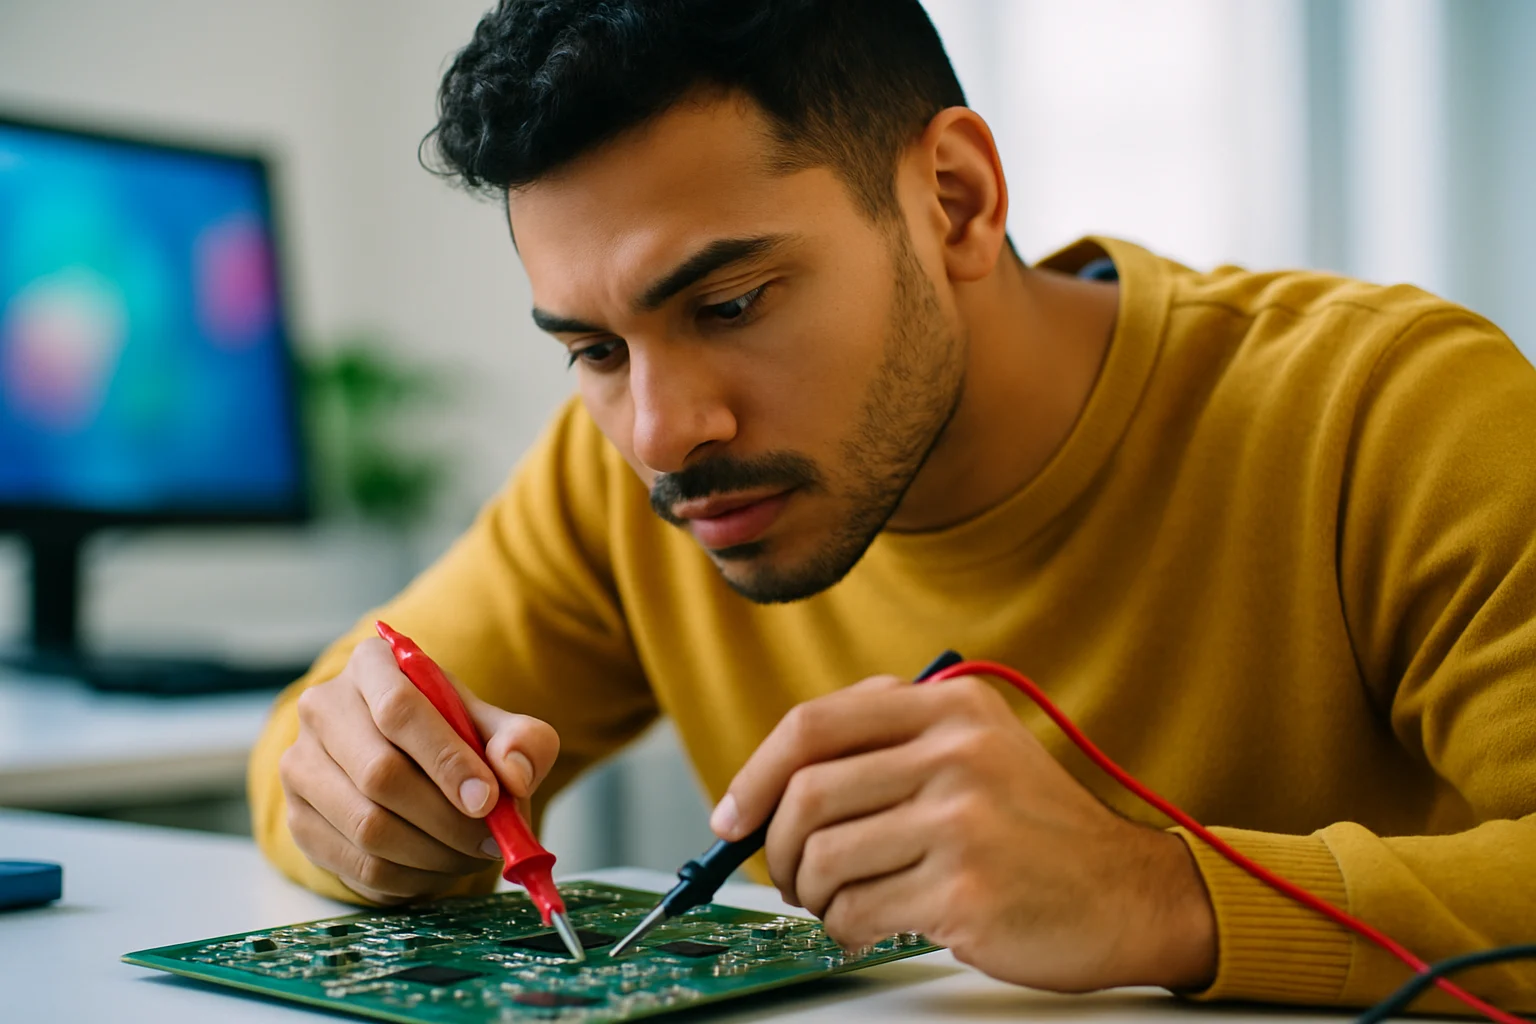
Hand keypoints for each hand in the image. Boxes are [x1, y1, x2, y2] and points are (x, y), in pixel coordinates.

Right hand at [279, 637, 558, 902]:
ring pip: (367, 827)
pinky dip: (410, 878)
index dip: (446, 760)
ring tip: (473, 854)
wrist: (405, 759)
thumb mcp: (494, 726)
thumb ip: (522, 741)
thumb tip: (515, 775)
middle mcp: (323, 708)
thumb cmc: (452, 735)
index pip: (399, 709)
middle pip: (380, 774)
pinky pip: (357, 866)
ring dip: (433, 854)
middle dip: (448, 819)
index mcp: (372, 665)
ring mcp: (301, 765)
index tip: (488, 800)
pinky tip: (440, 867)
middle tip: (492, 840)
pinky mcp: (298, 818)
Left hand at [711, 673, 1215, 992]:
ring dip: (813, 895)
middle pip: (808, 794)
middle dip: (779, 847)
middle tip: (789, 875)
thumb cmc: (1035, 830)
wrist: (1127, 894)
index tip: (734, 815)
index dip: (756, 773)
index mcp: (950, 706)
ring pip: (825, 858)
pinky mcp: (965, 887)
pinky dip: (844, 928)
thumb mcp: (976, 750)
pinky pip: (856, 911)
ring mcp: (962, 820)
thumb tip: (772, 784)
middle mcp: (956, 752)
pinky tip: (869, 927)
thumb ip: (889, 745)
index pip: (814, 724)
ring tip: (838, 903)